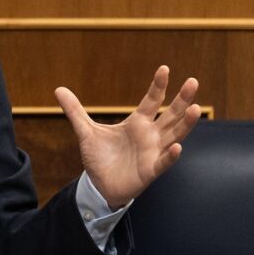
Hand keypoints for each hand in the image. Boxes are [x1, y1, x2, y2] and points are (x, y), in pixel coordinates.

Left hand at [56, 65, 198, 209]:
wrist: (99, 185)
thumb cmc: (100, 158)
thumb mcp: (85, 132)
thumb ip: (75, 111)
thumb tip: (58, 88)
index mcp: (137, 123)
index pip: (151, 101)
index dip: (158, 86)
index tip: (164, 69)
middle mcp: (150, 135)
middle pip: (170, 114)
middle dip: (182, 99)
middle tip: (193, 82)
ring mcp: (153, 152)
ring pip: (174, 135)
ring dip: (185, 123)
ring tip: (196, 108)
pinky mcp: (150, 171)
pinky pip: (163, 162)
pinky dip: (170, 156)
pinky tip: (177, 147)